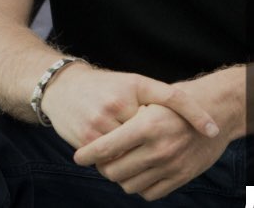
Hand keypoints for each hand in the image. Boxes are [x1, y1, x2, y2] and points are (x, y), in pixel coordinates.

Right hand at [41, 64, 217, 149]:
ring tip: (138, 152)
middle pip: (149, 138)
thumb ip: (165, 97)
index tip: (211, 129)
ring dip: (136, 158)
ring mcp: (98, 124)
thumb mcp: (133, 83)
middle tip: (162, 143)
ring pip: (130, 154)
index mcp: (130, 90)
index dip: (192, 116)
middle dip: (157, 142)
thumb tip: (205, 124)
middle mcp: (115, 106)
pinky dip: (116, 162)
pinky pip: (110, 162)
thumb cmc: (104, 86)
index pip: (168, 105)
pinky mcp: (85, 139)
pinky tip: (117, 154)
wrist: (61, 87)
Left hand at [74, 103, 226, 199]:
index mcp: (145, 126)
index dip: (88, 154)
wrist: (213, 111)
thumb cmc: (170, 101)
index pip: (107, 148)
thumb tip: (92, 134)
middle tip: (98, 159)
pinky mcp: (181, 178)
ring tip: (116, 163)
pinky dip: (138, 185)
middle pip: (114, 171)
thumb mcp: (145, 98)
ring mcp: (171, 166)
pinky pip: (150, 193)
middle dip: (102, 166)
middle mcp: (159, 149)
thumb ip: (120, 116)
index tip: (78, 157)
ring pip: (129, 185)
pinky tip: (135, 171)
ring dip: (119, 177)